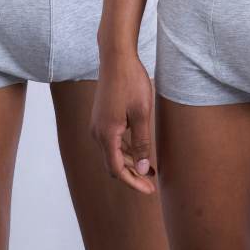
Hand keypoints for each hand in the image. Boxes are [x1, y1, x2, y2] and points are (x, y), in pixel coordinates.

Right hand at [90, 48, 155, 194]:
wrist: (116, 58)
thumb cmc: (131, 82)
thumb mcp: (142, 114)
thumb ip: (142, 143)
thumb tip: (144, 169)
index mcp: (106, 134)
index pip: (118, 170)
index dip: (134, 183)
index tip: (150, 190)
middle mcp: (97, 132)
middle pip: (113, 164)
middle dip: (132, 175)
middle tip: (152, 184)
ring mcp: (97, 124)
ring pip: (112, 152)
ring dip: (130, 162)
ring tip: (150, 169)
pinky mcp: (101, 117)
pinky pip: (111, 140)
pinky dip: (125, 148)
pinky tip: (140, 149)